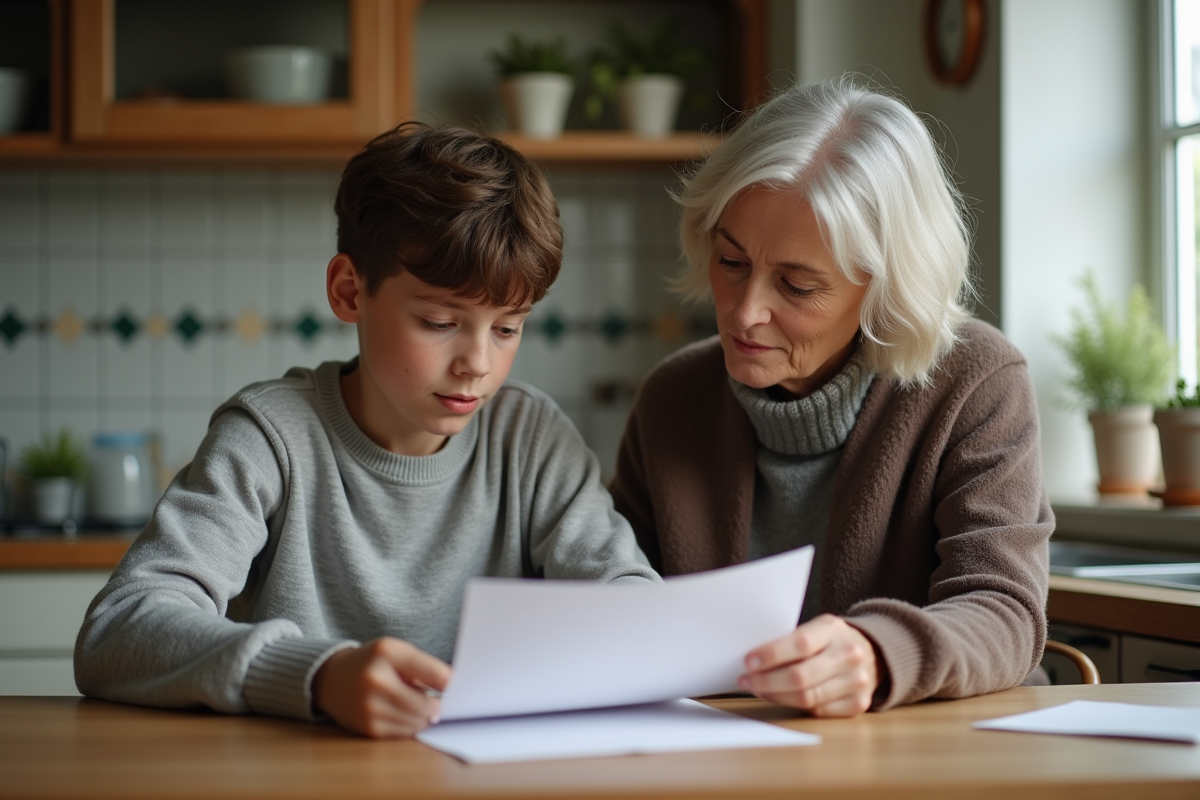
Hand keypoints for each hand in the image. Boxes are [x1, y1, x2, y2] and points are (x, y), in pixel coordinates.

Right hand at [311, 637, 450, 737]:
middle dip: (438, 706)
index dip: (452, 684)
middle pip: (428, 705)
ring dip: (425, 718)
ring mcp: (370, 707)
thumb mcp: (396, 651)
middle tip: (438, 702)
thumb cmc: (372, 662)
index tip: (461, 688)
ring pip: (418, 722)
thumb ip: (426, 666)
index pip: (436, 674)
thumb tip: (455, 688)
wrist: (332, 679)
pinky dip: (410, 726)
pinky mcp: (368, 728)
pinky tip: (404, 714)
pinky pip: (404, 733)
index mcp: (387, 653)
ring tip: (418, 705)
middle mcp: (376, 680)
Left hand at [738, 614, 879, 716]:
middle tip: (746, 680)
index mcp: (834, 629)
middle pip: (800, 676)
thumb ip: (791, 641)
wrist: (873, 654)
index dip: (771, 655)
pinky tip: (782, 697)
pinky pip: (818, 711)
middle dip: (766, 681)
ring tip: (759, 689)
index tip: (748, 661)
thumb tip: (753, 660)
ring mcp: (857, 681)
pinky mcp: (858, 704)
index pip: (800, 644)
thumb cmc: (831, 641)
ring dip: (776, 695)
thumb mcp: (816, 629)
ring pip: (806, 698)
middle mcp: (849, 655)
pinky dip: (794, 706)